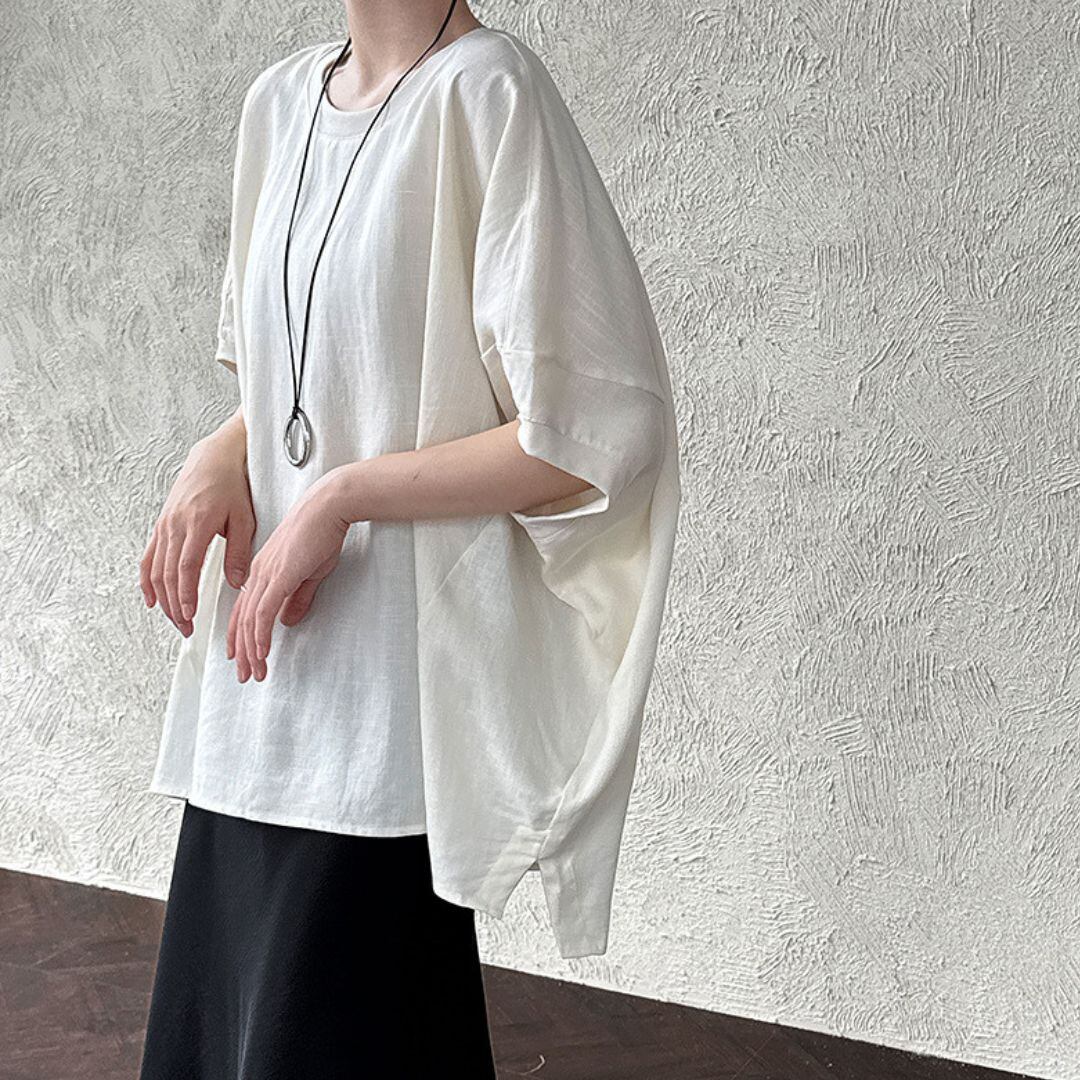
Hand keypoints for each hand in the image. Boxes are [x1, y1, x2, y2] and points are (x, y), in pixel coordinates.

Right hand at [140, 418, 252, 635]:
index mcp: (198, 524)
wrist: (213, 458)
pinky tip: (152, 600)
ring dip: (163, 598)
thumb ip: (239, 551)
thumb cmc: (232, 486)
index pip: (186, 566)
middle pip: (168, 574)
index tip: (189, 614)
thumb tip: (237, 583)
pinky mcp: (160, 526)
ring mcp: (164, 526)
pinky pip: (148, 557)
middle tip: (186, 628)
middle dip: (175, 605)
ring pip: (155, 569)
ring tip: (175, 619)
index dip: (185, 593)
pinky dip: (147, 581)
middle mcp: (175, 526)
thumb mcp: (244, 518)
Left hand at [226, 471, 352, 681]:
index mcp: (263, 570)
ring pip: (249, 621)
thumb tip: (287, 620)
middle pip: (241, 620)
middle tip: (245, 674)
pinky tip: (261, 652)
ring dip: (251, 650)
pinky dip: (260, 636)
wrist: (328, 507)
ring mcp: (266, 575)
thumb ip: (297, 597)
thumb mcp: (310, 571)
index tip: (240, 656)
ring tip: (255, 671)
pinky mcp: (279, 577)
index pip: (244, 609)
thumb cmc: (321, 531)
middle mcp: (258, 573)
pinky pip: (263, 613)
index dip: (240, 635)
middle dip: (241, 652)